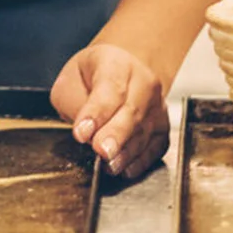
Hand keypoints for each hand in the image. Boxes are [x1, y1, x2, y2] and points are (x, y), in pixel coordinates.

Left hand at [50, 42, 169, 180]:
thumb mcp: (70, 82)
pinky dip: (141, 161)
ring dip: (127, 152)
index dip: (96, 112)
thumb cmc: (91, 77)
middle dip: (116, 133)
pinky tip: (126, 168)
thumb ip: (74, 105)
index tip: (81, 132)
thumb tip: (86, 133)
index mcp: (116, 63)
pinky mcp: (162, 127)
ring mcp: (156, 105)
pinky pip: (155, 147)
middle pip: (132, 110)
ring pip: (144, 131)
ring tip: (109, 164)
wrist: (118, 74)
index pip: (109, 88)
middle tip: (102, 150)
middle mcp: (142, 81)